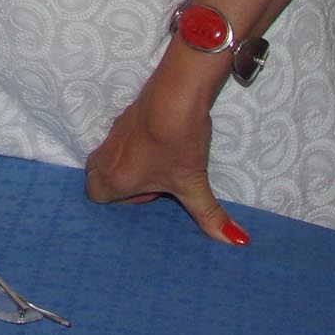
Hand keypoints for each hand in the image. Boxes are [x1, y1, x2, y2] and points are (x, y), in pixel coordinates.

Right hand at [83, 66, 251, 246]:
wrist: (176, 93)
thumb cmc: (178, 143)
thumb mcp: (193, 183)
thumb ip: (209, 216)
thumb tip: (238, 242)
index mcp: (114, 179)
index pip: (96, 196)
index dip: (121, 199)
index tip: (151, 193)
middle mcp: (106, 157)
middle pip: (97, 176)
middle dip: (119, 182)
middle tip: (152, 182)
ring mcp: (113, 133)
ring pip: (108, 156)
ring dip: (128, 163)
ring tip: (160, 163)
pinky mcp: (125, 117)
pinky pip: (120, 140)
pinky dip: (135, 146)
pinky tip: (162, 143)